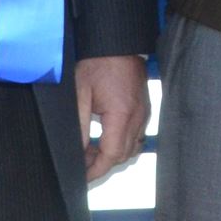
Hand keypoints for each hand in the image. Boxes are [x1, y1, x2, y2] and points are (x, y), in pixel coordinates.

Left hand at [73, 55, 148, 182]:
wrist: (117, 43)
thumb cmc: (98, 62)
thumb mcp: (80, 94)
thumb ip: (78, 126)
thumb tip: (76, 151)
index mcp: (122, 114)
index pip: (111, 155)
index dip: (95, 170)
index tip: (82, 176)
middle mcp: (138, 116)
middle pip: (123, 155)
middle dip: (101, 164)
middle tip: (80, 163)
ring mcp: (144, 113)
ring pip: (131, 148)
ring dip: (111, 154)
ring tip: (90, 150)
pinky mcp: (144, 109)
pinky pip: (136, 135)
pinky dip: (120, 143)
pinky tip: (104, 137)